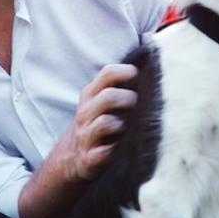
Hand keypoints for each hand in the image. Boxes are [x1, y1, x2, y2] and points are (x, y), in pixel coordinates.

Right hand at [60, 63, 138, 182]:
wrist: (71, 158)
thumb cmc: (96, 123)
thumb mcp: (101, 101)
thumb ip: (120, 83)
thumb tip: (147, 58)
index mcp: (91, 95)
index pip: (107, 74)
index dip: (125, 72)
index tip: (137, 75)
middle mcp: (86, 114)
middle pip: (107, 97)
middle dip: (126, 99)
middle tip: (136, 105)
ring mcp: (86, 136)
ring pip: (104, 124)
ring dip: (120, 124)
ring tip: (125, 128)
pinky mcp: (89, 159)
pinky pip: (101, 153)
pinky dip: (111, 151)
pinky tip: (117, 149)